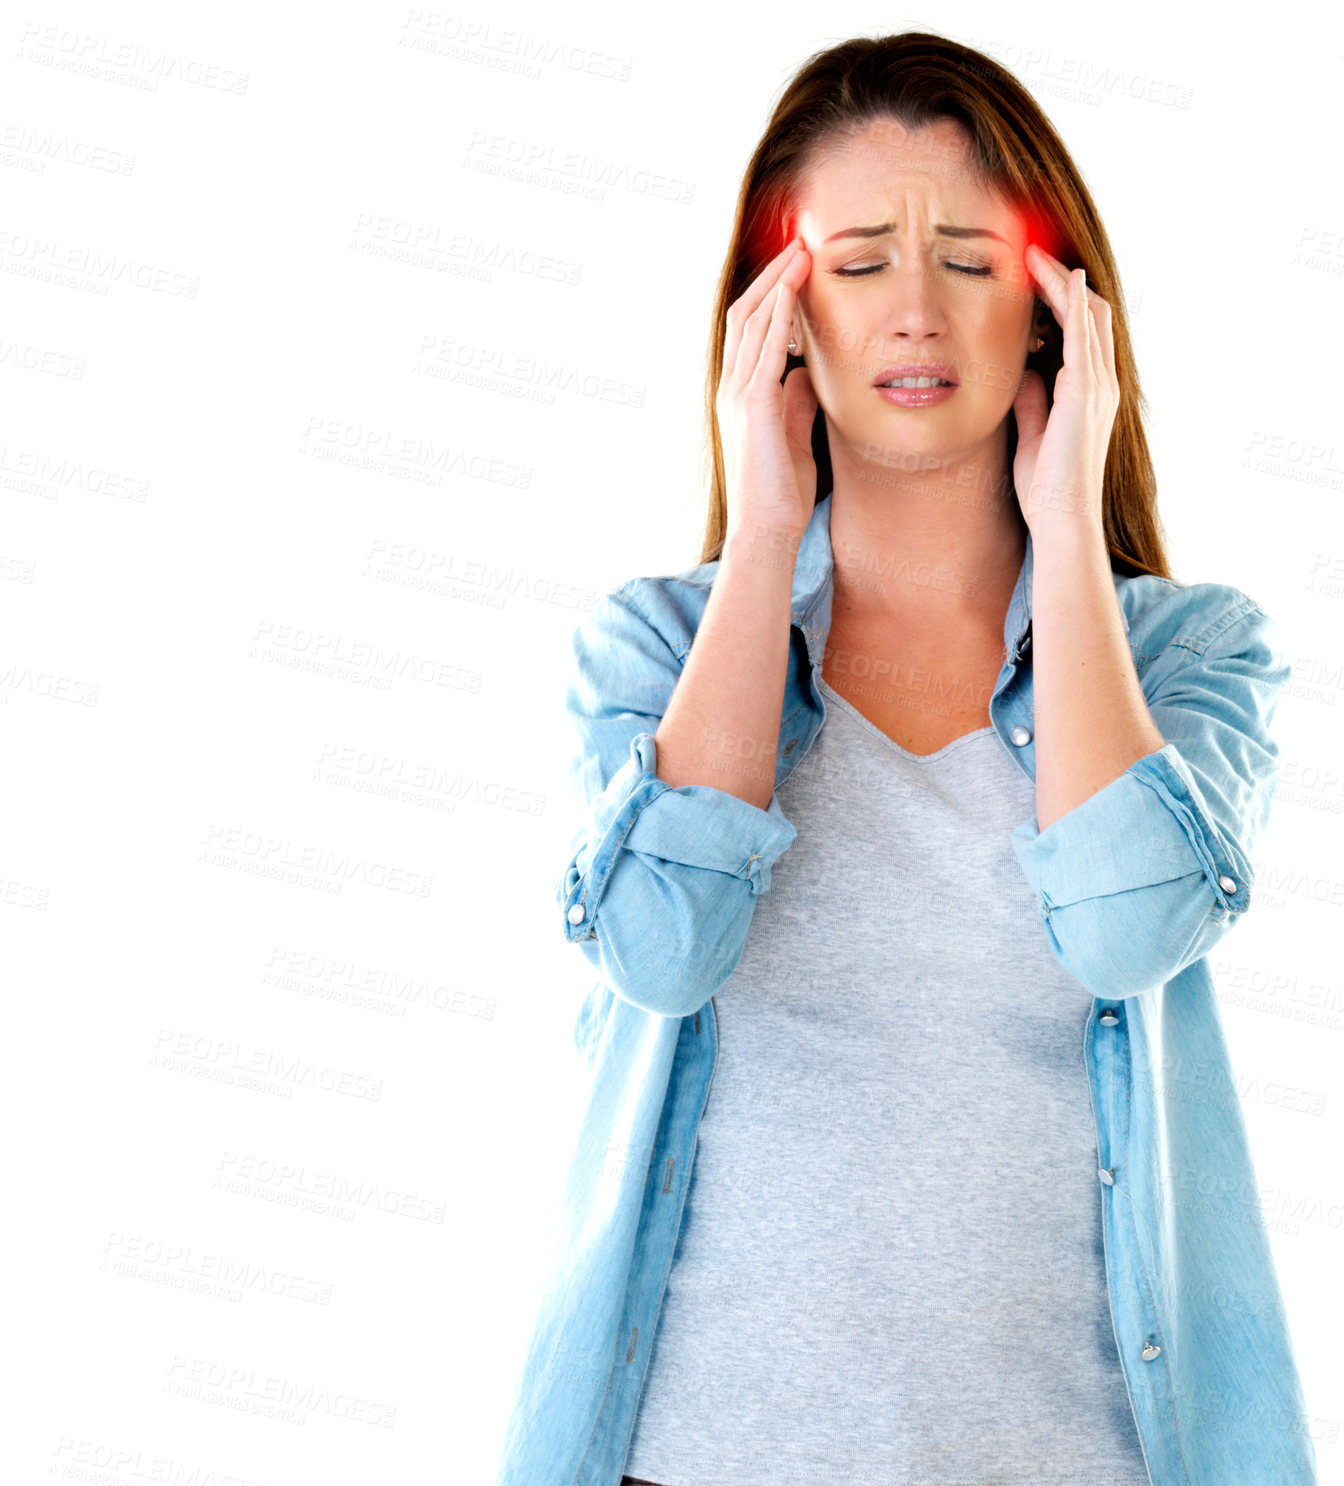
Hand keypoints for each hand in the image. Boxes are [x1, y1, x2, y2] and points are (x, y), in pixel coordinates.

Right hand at [717, 236, 818, 544]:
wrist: (766, 531)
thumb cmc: (781, 493)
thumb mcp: (794, 436)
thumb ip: (796, 402)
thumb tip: (807, 373)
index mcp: (740, 395)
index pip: (750, 331)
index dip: (771, 295)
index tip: (797, 269)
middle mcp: (731, 389)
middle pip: (745, 315)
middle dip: (773, 277)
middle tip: (800, 246)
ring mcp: (737, 396)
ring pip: (751, 323)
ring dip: (778, 284)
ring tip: (801, 254)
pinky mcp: (752, 408)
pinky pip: (763, 349)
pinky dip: (778, 315)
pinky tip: (794, 292)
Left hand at [1011, 243, 1119, 532]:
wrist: (1062, 517)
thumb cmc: (1046, 486)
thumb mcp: (1031, 433)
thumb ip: (1031, 402)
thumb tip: (1022, 373)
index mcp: (1090, 392)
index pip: (1082, 331)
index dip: (1062, 299)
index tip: (1033, 276)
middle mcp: (1101, 383)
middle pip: (1091, 313)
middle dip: (1063, 280)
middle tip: (1033, 253)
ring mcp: (1097, 386)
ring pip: (1089, 316)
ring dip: (1062, 282)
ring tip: (1036, 256)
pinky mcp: (1085, 392)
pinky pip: (1083, 336)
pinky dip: (1073, 304)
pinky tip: (1061, 279)